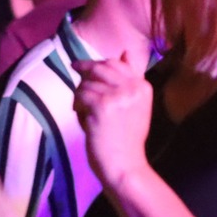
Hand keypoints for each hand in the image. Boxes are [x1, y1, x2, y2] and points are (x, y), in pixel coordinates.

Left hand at [73, 50, 155, 191]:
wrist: (125, 165)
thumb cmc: (127, 139)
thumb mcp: (136, 105)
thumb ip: (129, 80)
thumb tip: (125, 52)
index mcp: (143, 86)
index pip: (117, 63)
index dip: (98, 65)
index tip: (85, 68)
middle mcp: (133, 87)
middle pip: (101, 66)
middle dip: (85, 70)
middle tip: (73, 71)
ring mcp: (117, 95)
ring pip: (87, 82)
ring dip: (80, 94)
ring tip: (83, 110)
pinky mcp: (101, 105)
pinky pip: (80, 94)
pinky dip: (77, 105)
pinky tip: (82, 116)